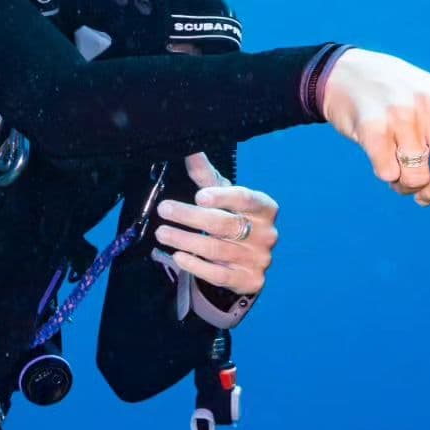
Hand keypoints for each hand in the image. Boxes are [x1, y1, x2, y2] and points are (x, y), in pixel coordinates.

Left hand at [155, 151, 278, 295]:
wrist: (247, 260)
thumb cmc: (234, 219)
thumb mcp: (223, 196)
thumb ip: (206, 176)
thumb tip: (190, 149)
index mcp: (264, 208)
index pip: (246, 199)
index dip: (222, 197)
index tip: (198, 195)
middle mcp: (267, 234)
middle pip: (225, 224)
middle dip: (191, 216)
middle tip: (164, 209)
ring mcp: (259, 259)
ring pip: (217, 249)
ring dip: (185, 240)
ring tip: (162, 232)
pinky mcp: (249, 281)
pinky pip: (219, 275)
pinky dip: (196, 265)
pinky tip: (178, 256)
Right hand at [321, 48, 429, 205]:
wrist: (350, 75)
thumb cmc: (407, 103)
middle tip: (427, 190)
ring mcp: (404, 114)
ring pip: (416, 179)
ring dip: (407, 186)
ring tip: (399, 169)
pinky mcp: (373, 126)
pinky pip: (387, 175)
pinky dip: (385, 175)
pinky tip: (381, 157)